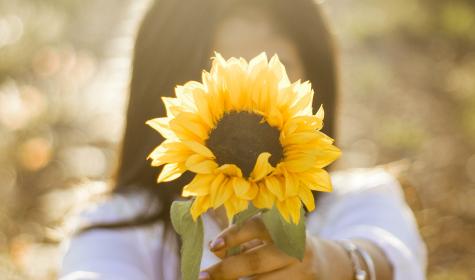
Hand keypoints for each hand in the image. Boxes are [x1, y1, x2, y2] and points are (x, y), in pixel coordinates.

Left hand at [199, 216, 322, 279]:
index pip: (256, 226)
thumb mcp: (268, 235)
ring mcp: (302, 271)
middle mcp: (295, 247)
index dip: (233, 235)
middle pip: (256, 261)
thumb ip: (244, 239)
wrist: (326, 263)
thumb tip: (216, 249)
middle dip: (226, 270)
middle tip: (203, 276)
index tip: (212, 246)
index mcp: (285, 225)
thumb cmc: (284, 244)